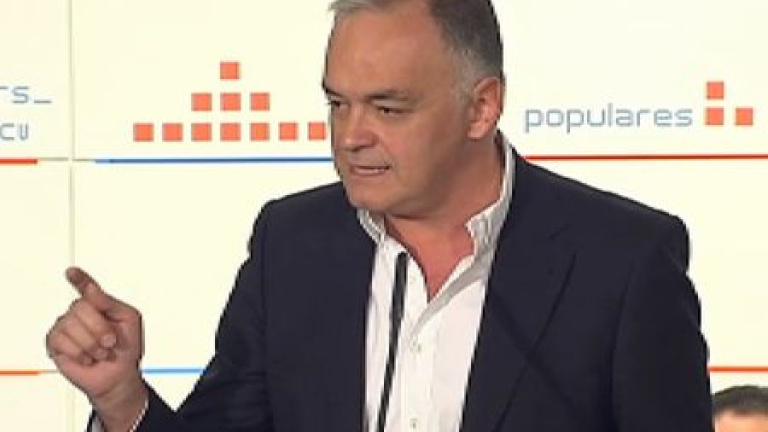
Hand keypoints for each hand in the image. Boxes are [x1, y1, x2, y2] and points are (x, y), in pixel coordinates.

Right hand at [46, 267, 146, 428]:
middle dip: (100, 328)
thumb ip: (110, 303)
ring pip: (71, 325)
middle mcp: (80, 312)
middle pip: (81, 307)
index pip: (86, 287)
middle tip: (110, 341)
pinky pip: (61, 341)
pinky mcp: (55, 343)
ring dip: (91, 344)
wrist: (119, 375)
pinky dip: (79, 353)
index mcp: (99, 304)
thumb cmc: (126, 347)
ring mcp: (66, 327)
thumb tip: (91, 289)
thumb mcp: (129, 320)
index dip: (79, 279)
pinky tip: (87, 357)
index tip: (72, 272)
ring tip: (100, 351)